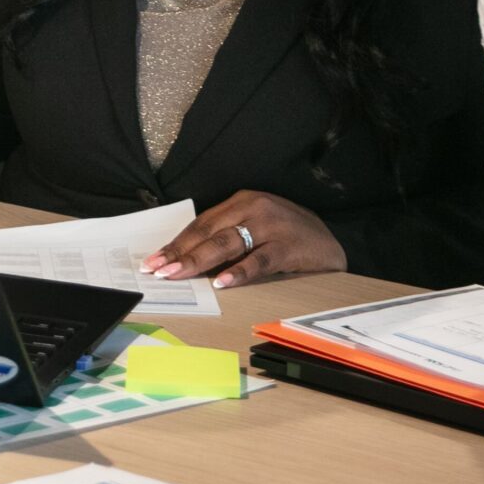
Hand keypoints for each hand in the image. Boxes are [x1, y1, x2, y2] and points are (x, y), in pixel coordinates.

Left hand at [141, 191, 347, 289]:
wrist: (330, 243)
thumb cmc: (287, 237)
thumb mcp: (255, 228)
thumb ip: (226, 237)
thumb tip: (186, 260)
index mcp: (242, 201)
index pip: (201, 224)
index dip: (176, 243)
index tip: (153, 261)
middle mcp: (254, 207)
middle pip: (209, 232)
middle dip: (179, 253)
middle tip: (157, 270)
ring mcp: (271, 225)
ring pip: (227, 243)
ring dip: (198, 260)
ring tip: (177, 274)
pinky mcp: (287, 246)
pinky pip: (258, 260)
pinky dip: (239, 272)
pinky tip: (222, 282)